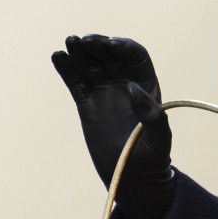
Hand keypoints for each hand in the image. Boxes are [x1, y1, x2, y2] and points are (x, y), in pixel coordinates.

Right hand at [52, 35, 174, 218]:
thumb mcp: (159, 139)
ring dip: (81, 52)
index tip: (110, 45)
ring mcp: (105, 94)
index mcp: (147, 87)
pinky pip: (76, 82)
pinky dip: (67, 69)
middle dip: (99, 45)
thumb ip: (152, 116)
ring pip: (91, 66)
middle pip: (111, 56)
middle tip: (85, 40)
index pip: (135, 56)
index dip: (123, 47)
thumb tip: (132, 88)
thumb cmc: (152, 159)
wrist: (133, 178)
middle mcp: (126, 85)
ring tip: (69, 42)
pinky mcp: (87, 105)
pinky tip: (58, 57)